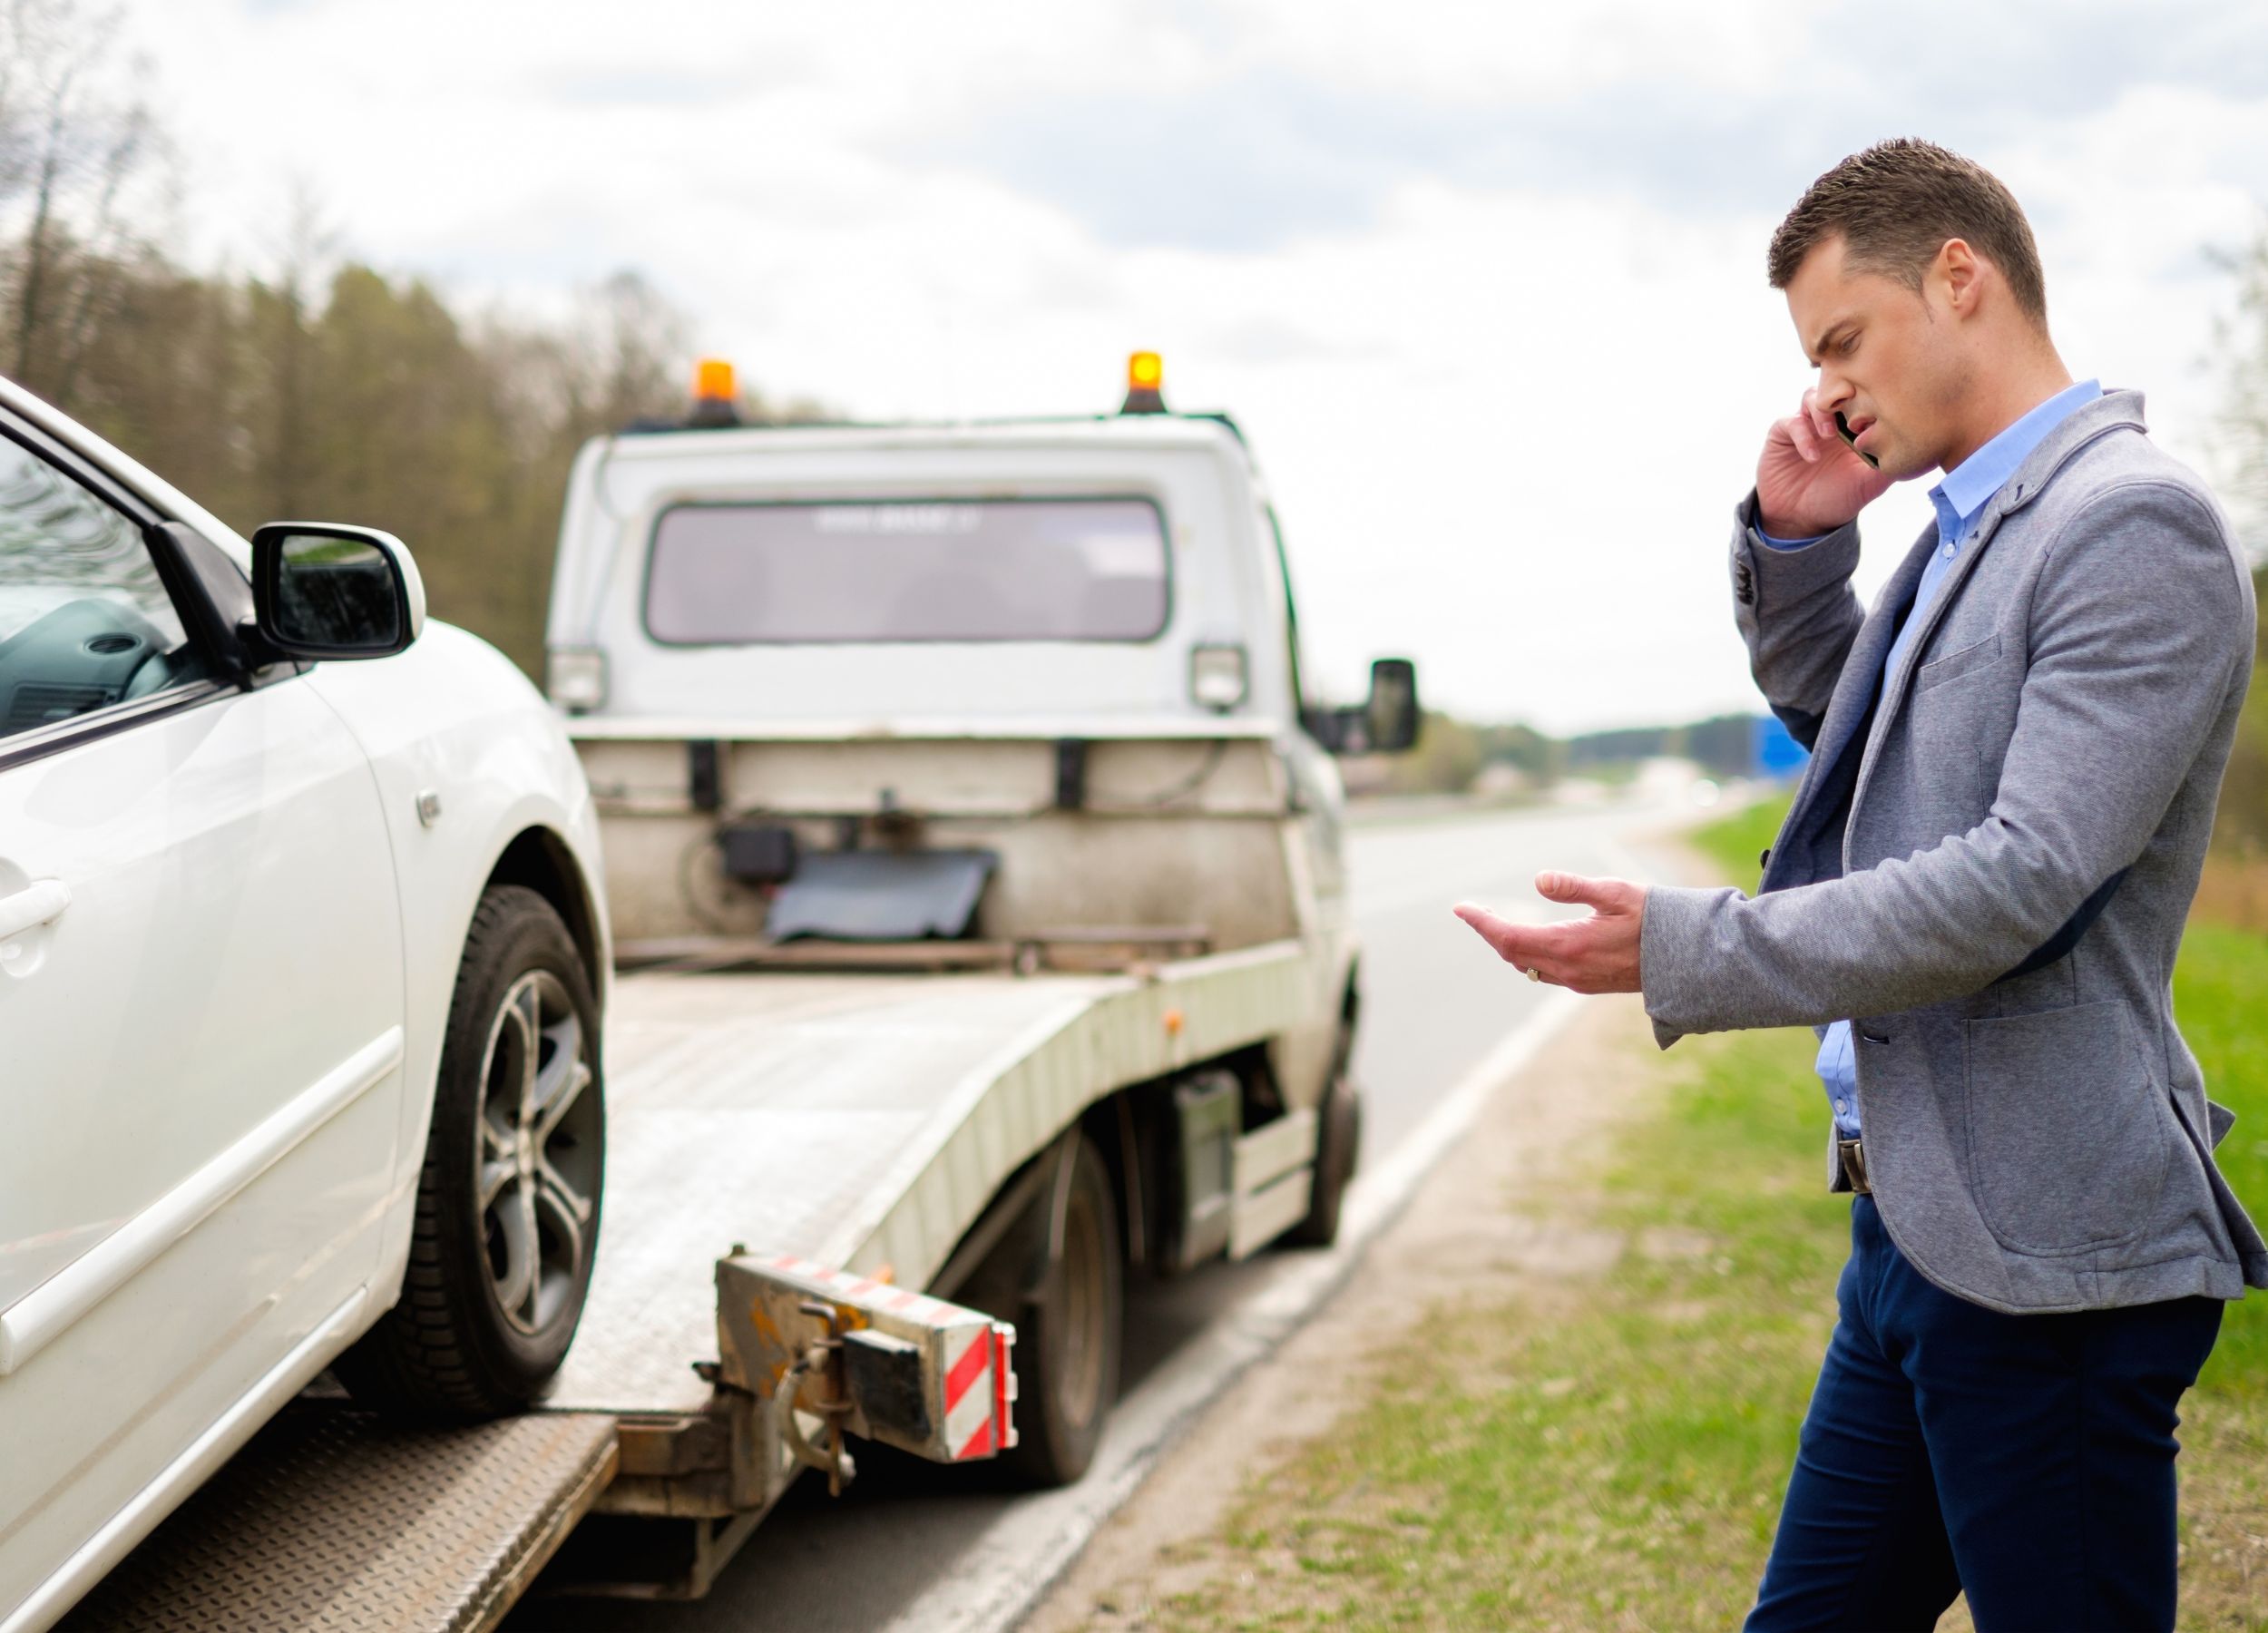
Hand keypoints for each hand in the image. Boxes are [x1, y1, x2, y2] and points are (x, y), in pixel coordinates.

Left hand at [1453, 872, 1646, 994]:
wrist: (1688, 958)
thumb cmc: (1654, 919)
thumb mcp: (1615, 893)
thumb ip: (1574, 886)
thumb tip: (1538, 879)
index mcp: (1569, 946)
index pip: (1509, 938)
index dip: (1482, 923)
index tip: (1461, 908)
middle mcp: (1568, 970)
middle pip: (1513, 954)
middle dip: (1490, 932)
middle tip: (1474, 911)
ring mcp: (1577, 981)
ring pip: (1527, 966)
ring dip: (1508, 945)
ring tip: (1495, 922)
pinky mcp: (1587, 984)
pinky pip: (1544, 972)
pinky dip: (1527, 955)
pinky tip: (1529, 940)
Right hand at [1756, 387, 1892, 536]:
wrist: (1800, 520)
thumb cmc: (1837, 501)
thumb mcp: (1869, 485)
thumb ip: (1888, 465)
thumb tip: (1913, 449)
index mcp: (1852, 428)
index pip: (1862, 399)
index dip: (1869, 400)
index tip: (1878, 416)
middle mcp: (1828, 422)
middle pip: (1836, 390)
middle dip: (1844, 397)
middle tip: (1854, 415)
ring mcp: (1805, 425)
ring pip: (1812, 398)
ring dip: (1822, 412)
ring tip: (1830, 435)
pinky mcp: (1782, 434)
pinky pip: (1791, 422)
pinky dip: (1803, 435)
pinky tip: (1813, 457)